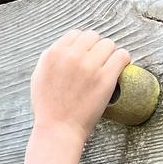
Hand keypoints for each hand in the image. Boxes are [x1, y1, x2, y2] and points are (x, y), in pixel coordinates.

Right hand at [22, 30, 130, 163]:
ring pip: (109, 44)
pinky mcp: (105, 77)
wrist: (58, 129)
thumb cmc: (48, 107)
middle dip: (97, 48)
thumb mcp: (38, 77)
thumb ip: (49, 59)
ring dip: (110, 54)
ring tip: (109, 66)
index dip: (83, 45)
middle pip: (93, 36)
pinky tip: (120, 67)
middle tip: (99, 62)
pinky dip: (123, 60)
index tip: (87, 55)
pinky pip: (122, 56)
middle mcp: (71, 56)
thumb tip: (64, 47)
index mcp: (53, 53)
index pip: (76, 34)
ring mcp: (89, 66)